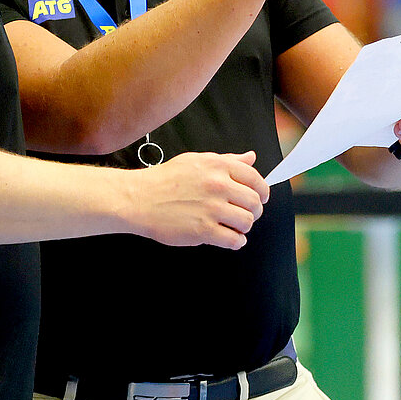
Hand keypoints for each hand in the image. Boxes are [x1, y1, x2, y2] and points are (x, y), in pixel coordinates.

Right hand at [132, 151, 268, 249]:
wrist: (138, 199)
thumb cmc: (164, 180)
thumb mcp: (196, 161)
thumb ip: (227, 160)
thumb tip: (250, 157)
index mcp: (218, 166)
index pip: (255, 178)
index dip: (262, 191)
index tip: (261, 198)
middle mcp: (217, 185)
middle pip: (254, 202)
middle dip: (255, 211)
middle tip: (246, 215)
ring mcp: (211, 208)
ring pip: (247, 222)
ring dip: (244, 227)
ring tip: (234, 227)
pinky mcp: (203, 230)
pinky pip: (234, 240)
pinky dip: (236, 242)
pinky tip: (230, 239)